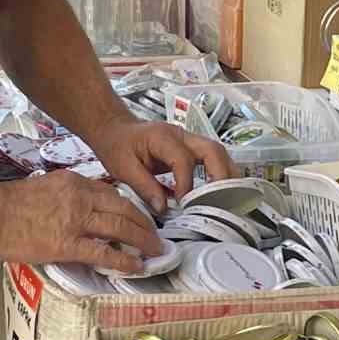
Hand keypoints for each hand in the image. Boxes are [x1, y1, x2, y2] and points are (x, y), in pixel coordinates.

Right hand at [0, 170, 161, 274]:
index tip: (139, 218)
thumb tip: (80, 212)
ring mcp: (76, 220)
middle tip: (155, 236)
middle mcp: (81, 197)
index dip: (131, 207)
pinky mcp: (68, 243)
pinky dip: (124, 259)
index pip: (112, 194)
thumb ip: (66, 196)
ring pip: (121, 227)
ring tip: (155, 251)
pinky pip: (104, 252)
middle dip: (144, 223)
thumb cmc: (9, 204)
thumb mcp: (45, 187)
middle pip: (124, 208)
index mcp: (74, 182)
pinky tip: (136, 266)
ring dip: (142, 240)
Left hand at [86, 118, 235, 214]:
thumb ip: (144, 187)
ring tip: (224, 198)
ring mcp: (188, 139)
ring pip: (217, 152)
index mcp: (161, 138)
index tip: (183, 204)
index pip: (183, 159)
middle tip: (218, 201)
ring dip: (224, 173)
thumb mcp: (123, 168)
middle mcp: (180, 135)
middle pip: (212, 150)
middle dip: (219, 175)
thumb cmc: (116, 145)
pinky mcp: (190, 147)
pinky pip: (211, 157)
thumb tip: (164, 209)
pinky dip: (218, 172)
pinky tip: (217, 191)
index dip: (186, 184)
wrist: (114, 129)